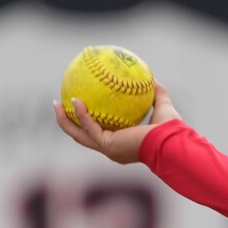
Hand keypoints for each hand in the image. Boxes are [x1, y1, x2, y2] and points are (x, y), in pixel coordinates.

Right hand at [54, 81, 180, 163]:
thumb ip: (157, 93)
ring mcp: (109, 149)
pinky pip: (89, 127)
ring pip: (78, 135)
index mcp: (123, 142)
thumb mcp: (163, 106)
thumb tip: (151, 77)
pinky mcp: (108, 145)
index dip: (88, 120)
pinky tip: (75, 101)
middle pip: (82, 136)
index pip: (101, 132)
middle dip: (68, 122)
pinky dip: (81, 115)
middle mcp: (113, 149)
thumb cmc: (172, 130)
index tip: (79, 105)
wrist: (172, 143)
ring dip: (65, 120)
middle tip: (58, 106)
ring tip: (56, 104)